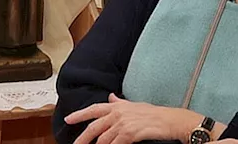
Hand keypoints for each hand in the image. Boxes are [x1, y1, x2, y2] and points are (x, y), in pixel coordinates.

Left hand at [64, 94, 200, 143]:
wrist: (169, 120)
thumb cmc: (153, 114)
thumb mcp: (134, 105)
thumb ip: (120, 103)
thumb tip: (110, 98)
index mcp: (117, 106)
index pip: (94, 109)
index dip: (79, 114)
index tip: (68, 119)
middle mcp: (118, 113)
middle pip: (94, 127)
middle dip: (83, 137)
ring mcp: (123, 123)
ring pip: (103, 139)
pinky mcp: (130, 133)